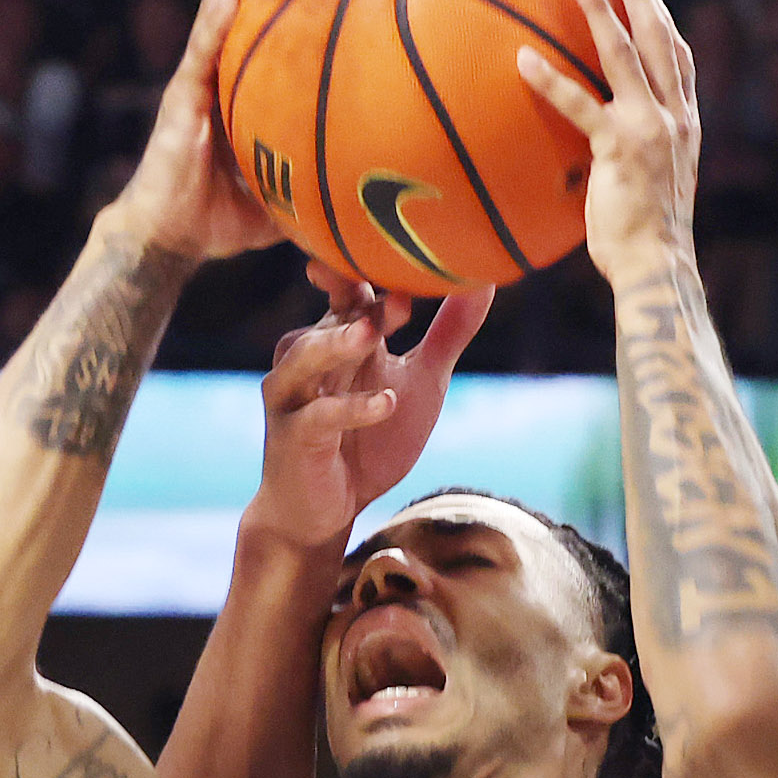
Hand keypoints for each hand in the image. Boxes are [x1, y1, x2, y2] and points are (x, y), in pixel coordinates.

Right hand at [109, 0, 285, 262]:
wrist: (166, 240)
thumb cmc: (216, 224)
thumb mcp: (276, 201)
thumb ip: (307, 186)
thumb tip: (361, 197)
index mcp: (234, 101)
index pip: (260, 43)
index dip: (281, 8)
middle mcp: (212, 83)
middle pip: (238, 17)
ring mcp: (194, 85)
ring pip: (217, 17)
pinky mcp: (181, 95)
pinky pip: (202, 46)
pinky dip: (217, 13)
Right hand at [245, 269, 494, 546]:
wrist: (323, 513)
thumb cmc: (367, 442)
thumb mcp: (420, 382)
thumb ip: (448, 333)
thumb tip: (484, 280)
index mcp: (339, 337)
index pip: (351, 290)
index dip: (376, 275)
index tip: (416, 265)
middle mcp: (308, 357)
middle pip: (329, 317)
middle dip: (357, 303)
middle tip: (397, 295)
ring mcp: (293, 396)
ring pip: (307, 357)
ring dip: (338, 343)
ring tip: (371, 332)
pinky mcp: (292, 436)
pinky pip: (318, 417)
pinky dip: (351, 409)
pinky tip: (386, 404)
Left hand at [515, 0, 698, 279]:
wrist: (656, 269)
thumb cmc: (644, 241)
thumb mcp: (648, 187)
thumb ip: (630, 155)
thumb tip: (597, 150)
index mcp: (684, 123)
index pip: (676, 55)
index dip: (659, 14)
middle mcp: (674, 117)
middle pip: (657, 35)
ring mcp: (651, 129)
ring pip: (624, 53)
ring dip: (600, 8)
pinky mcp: (620, 149)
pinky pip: (581, 104)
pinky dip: (552, 80)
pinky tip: (523, 60)